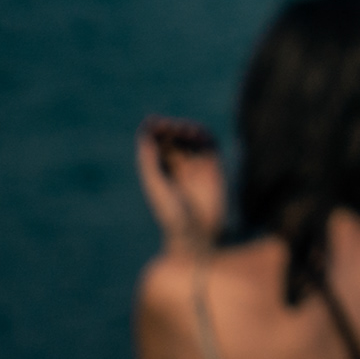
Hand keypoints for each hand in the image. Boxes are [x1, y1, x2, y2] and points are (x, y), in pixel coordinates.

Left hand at [136, 116, 224, 255]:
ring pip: (190, 140)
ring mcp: (196, 167)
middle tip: (166, 125)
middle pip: (171, 139)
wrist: (199, 235)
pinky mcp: (214, 167)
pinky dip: (205, 136)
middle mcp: (176, 168)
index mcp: (159, 173)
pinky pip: (209, 146)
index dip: (152, 131)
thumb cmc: (174, 218)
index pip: (154, 145)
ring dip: (186, 130)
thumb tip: (146, 139)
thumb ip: (151, 166)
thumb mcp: (158, 191)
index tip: (151, 123)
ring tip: (182, 129)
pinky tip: (198, 133)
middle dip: (168, 129)